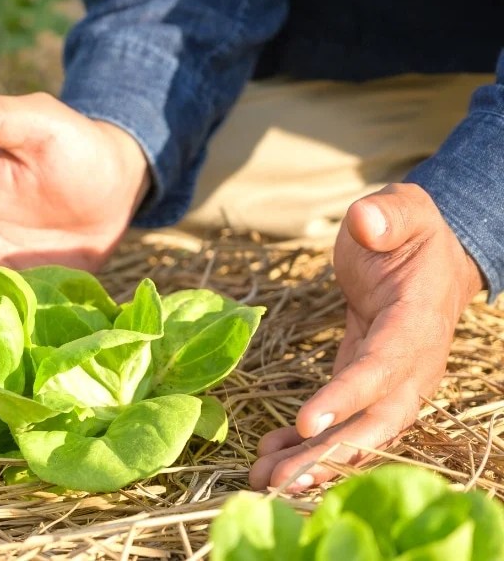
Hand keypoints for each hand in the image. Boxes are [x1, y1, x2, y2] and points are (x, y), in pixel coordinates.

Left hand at [250, 183, 484, 491]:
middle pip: (377, 420)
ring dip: (314, 463)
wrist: (427, 254)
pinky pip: (342, 424)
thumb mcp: (403, 208)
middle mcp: (412, 363)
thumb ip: (389, 214)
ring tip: (266, 484)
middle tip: (284, 483)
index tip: (307, 423)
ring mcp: (393, 381)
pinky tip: (268, 460)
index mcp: (417, 321)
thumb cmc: (407, 229)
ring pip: (359, 433)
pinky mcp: (368, 386)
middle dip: (332, 455)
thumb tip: (367, 221)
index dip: (349, 396)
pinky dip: (306, 445)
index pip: (384, 365)